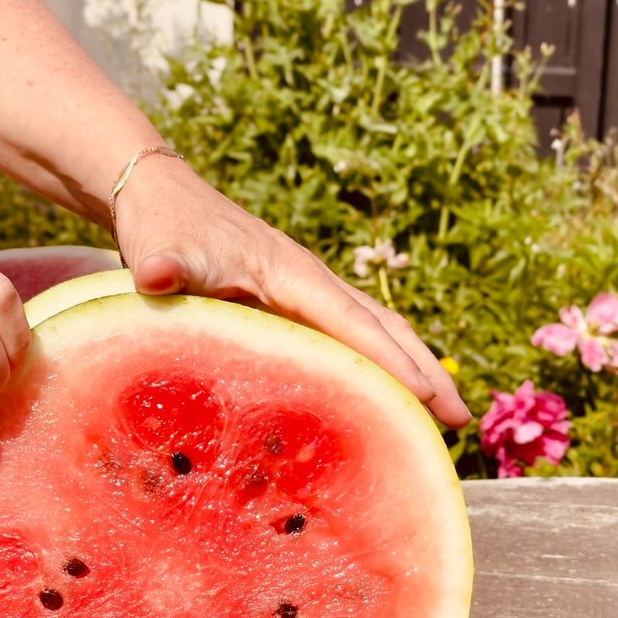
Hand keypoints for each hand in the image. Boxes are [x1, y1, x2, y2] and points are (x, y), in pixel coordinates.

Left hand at [114, 157, 471, 429]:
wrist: (161, 195)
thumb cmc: (164, 225)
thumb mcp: (162, 248)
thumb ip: (165, 264)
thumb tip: (156, 274)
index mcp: (292, 276)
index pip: (352, 324)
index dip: (391, 362)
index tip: (431, 399)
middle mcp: (310, 284)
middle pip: (382, 329)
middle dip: (424, 372)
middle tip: (462, 422)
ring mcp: (304, 295)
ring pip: (371, 334)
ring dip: (408, 372)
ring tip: (439, 420)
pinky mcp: (291, 306)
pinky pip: (345, 341)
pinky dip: (371, 369)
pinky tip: (374, 403)